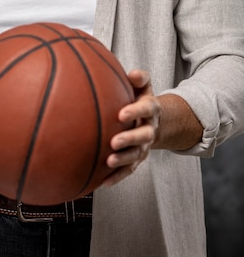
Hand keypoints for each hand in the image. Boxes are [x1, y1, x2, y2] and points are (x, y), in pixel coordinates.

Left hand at [103, 69, 160, 186]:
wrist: (153, 119)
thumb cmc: (140, 97)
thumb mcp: (143, 85)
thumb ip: (139, 78)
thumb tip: (131, 74)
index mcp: (151, 109)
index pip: (146, 109)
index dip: (135, 111)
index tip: (121, 114)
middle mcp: (150, 128)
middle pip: (143, 136)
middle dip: (129, 139)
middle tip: (114, 142)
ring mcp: (144, 146)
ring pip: (136, 155)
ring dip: (123, 160)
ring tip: (109, 162)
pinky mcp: (137, 159)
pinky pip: (128, 170)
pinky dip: (117, 177)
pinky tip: (103, 182)